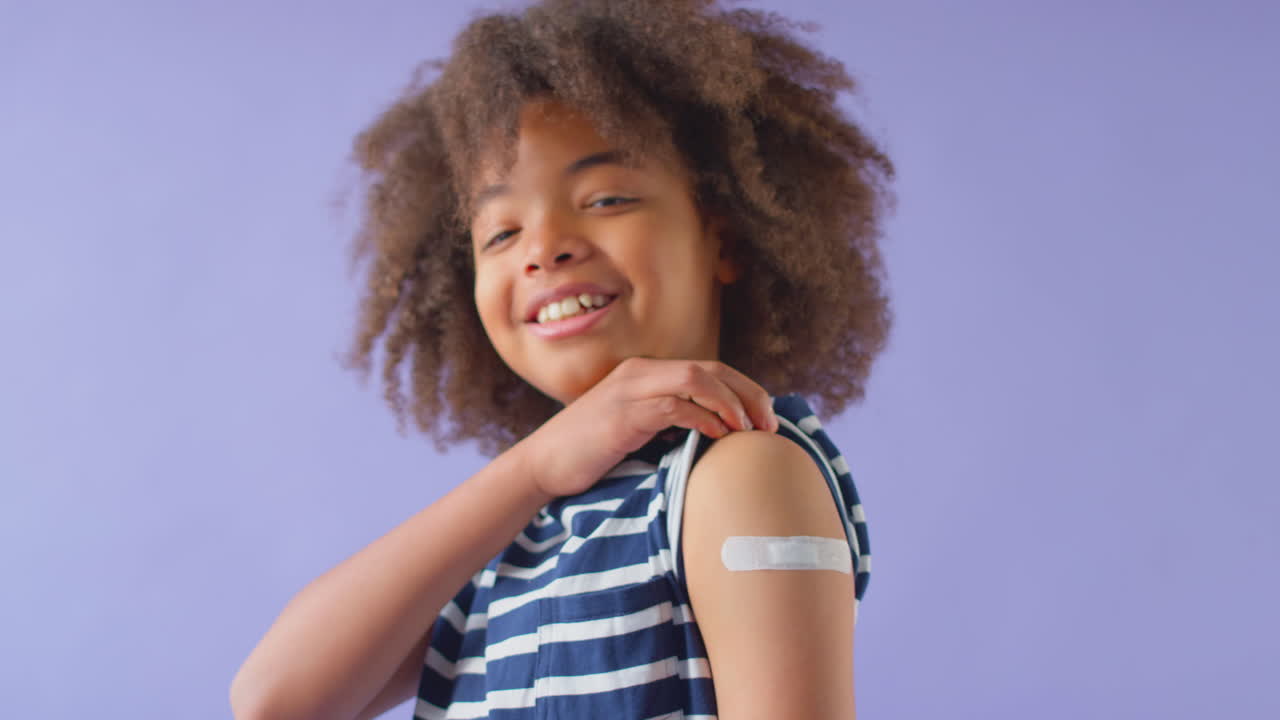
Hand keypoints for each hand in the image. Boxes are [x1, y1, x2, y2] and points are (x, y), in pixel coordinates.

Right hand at [521, 357, 779, 497]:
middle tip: (770, 425)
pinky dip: (702, 419)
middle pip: (711, 369)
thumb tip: (714, 436)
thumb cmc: (590, 454)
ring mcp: (630, 390)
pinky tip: (718, 437)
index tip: (766, 419)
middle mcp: (640, 372)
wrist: (542, 465)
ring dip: (730, 403)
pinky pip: (673, 407)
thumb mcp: (635, 430)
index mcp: (646, 373)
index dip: (745, 390)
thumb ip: (667, 422)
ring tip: (748, 430)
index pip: (710, 368)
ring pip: (696, 378)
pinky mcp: (623, 415)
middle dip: (748, 394)